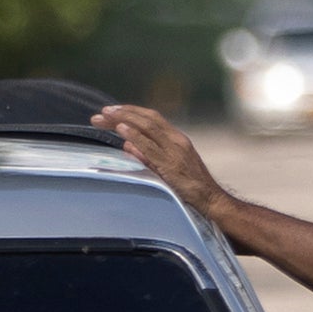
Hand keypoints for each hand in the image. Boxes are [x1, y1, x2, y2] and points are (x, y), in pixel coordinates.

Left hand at [91, 104, 229, 230]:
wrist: (210, 199)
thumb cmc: (189, 186)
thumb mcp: (166, 167)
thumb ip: (147, 154)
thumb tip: (127, 144)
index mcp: (176, 139)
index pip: (151, 118)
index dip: (131, 112)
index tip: (112, 112)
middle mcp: (176, 140)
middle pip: (147, 118)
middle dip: (123, 112)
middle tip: (102, 112)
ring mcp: (175, 150)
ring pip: (147, 127)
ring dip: (125, 119)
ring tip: (106, 116)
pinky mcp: (172, 164)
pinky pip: (150, 146)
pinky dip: (135, 135)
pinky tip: (121, 129)